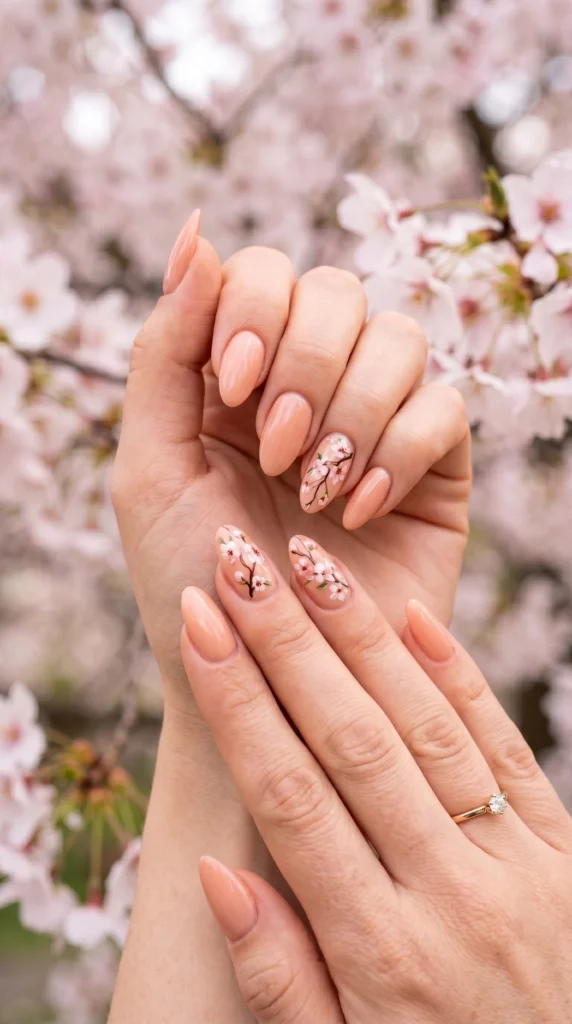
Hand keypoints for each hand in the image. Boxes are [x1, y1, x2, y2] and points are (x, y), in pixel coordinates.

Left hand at [111, 213, 469, 707]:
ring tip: (313, 488)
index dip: (253, 309)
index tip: (230, 387)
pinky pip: (444, 408)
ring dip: (353, 409)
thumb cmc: (193, 583)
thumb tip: (197, 233)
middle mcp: (306, 386)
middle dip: (305, 365)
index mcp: (231, 375)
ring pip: (400, 338)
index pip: (262, 273)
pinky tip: (359, 510)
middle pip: (337, 291)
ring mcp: (373, 422)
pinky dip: (399, 451)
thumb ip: (163, 350)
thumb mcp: (149, 468)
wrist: (262, 683)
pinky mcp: (430, 467)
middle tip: (275, 450)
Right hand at [181, 525, 571, 1022]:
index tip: (199, 626)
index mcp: (382, 954)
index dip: (237, 702)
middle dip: (286, 642)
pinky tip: (410, 616)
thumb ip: (279, 978)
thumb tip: (216, 870)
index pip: (290, 797)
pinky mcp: (565, 849)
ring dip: (359, 636)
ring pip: (424, 725)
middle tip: (239, 565)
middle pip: (351, 740)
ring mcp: (521, 865)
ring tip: (308, 563)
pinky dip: (457, 675)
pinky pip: (505, 745)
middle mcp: (451, 893)